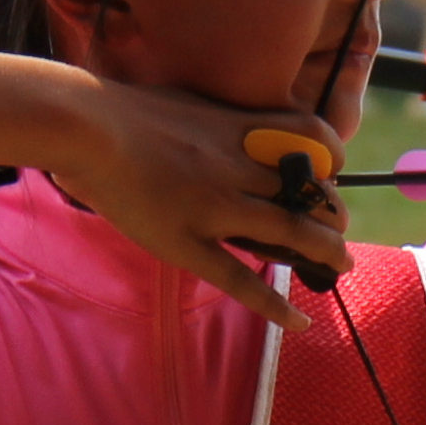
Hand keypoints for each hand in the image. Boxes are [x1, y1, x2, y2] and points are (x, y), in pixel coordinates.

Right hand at [49, 76, 344, 325]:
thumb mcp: (189, 104)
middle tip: (339, 227)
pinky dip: (274, 305)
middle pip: (310, 191)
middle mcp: (237, 168)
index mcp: (238, 129)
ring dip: (326, 250)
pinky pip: (240, 280)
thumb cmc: (125, 110)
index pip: (311, 137)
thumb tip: (234, 129)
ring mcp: (214, 207)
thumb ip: (218, 122)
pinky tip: (299, 321)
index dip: (333, 156)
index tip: (333, 170)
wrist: (84, 126)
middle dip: (334, 212)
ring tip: (340, 264)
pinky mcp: (186, 243)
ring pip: (292, 232)